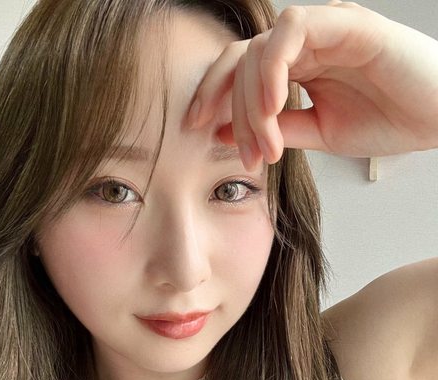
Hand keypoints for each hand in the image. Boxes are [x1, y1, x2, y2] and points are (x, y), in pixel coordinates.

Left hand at [187, 1, 437, 169]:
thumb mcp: (319, 133)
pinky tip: (274, 107)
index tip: (196, 130)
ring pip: (260, 49)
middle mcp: (305, 43)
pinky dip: (273, 69)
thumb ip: (274, 129)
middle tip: (240, 152)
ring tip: (265, 144)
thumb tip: (220, 134)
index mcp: (297, 65)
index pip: (239, 71)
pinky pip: (291, 32)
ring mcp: (324, 29)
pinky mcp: (345, 22)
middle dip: (227, 107)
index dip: (212, 96)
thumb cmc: (388, 120)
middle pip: (240, 59)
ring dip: (251, 100)